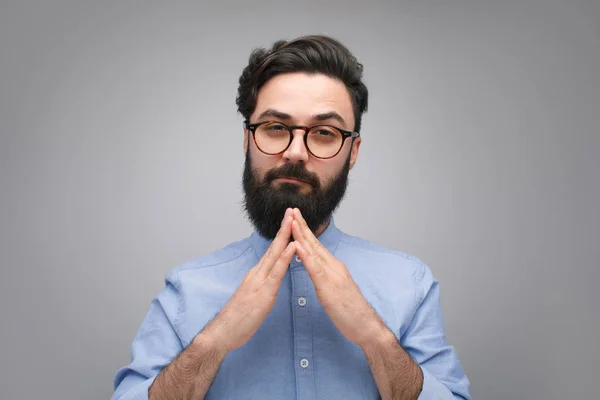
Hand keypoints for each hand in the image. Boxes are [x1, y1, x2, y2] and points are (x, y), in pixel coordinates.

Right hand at [201, 208, 295, 353]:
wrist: (223, 332)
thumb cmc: (238, 319)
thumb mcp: (252, 298)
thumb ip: (261, 286)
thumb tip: (269, 280)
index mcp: (256, 275)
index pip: (271, 252)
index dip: (280, 237)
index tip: (288, 222)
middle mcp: (257, 274)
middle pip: (273, 248)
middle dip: (283, 229)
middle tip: (291, 211)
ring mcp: (259, 281)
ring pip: (275, 255)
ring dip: (285, 236)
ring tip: (293, 221)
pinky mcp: (263, 293)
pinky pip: (276, 272)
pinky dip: (285, 258)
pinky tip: (293, 247)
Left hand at [290, 208, 387, 346]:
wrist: (366, 326)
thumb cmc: (351, 311)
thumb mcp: (336, 290)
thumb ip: (327, 277)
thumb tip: (318, 270)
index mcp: (333, 267)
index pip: (316, 246)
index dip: (305, 231)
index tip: (296, 218)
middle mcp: (334, 266)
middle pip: (314, 243)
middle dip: (302, 226)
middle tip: (292, 210)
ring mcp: (332, 275)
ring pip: (314, 251)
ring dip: (301, 235)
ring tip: (292, 220)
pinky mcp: (329, 287)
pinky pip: (315, 269)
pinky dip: (305, 256)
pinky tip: (297, 246)